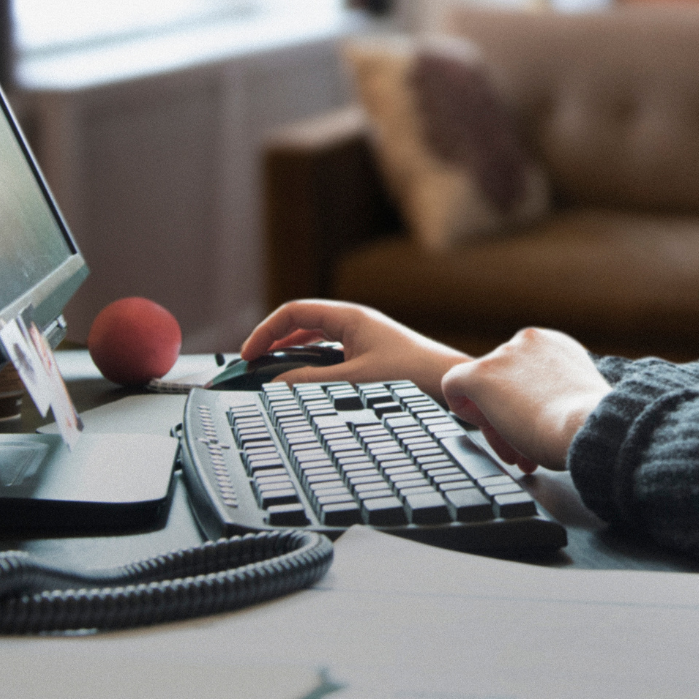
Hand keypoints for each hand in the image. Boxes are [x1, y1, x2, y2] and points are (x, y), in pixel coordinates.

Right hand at [241, 300, 469, 397]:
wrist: (450, 384)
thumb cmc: (412, 375)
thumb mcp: (353, 380)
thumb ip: (311, 382)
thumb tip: (275, 384)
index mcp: (349, 317)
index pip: (294, 312)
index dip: (266, 331)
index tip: (248, 355)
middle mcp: (354, 323)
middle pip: (301, 325)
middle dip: (274, 343)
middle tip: (253, 367)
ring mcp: (363, 338)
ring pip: (315, 341)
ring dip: (292, 356)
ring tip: (271, 376)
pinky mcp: (370, 356)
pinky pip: (330, 355)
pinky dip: (311, 367)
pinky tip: (304, 385)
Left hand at [441, 327, 611, 472]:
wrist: (587, 424)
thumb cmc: (589, 422)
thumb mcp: (580, 396)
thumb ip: (561, 392)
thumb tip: (550, 409)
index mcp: (556, 344)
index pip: (525, 368)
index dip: (526, 398)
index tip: (536, 421)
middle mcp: (528, 341)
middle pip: (502, 376)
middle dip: (508, 409)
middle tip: (521, 439)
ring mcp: (503, 355)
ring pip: (482, 386)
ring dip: (492, 415)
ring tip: (511, 442)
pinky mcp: (481, 374)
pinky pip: (452, 383)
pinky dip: (460, 405)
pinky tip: (479, 423)